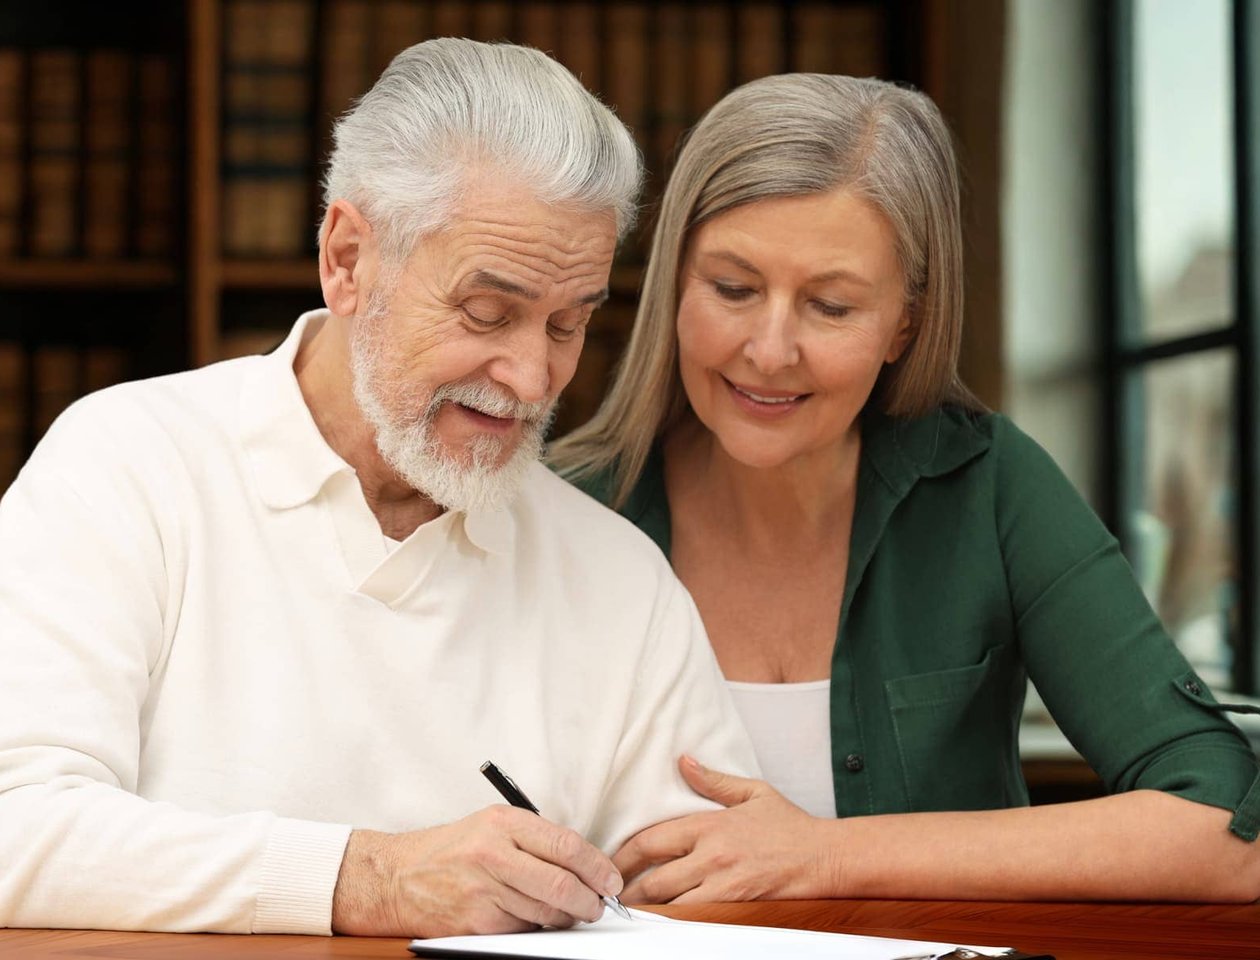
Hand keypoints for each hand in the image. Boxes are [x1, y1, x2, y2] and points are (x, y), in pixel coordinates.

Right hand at [332, 805, 622, 936]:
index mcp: (503, 823)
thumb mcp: (492, 825)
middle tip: (599, 905)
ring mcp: (483, 891)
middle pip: (561, 884)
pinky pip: (522, 930)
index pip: (566, 845)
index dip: (597, 867)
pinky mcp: (475, 923)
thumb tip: (584, 865)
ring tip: (570, 913)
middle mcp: (494, 854)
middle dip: (590, 900)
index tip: (611, 880)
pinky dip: (537, 928)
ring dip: (567, 918)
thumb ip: (535, 840)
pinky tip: (535, 920)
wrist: (396, 877)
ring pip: (546, 912)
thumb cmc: (450, 850)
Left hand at [613, 755, 838, 903]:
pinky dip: (675, 920)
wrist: (825, 858)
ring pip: (671, 903)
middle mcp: (712, 856)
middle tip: (607, 895)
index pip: (652, 841)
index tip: (609, 862)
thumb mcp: (753, 793)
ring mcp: (723, 885)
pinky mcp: (736, 907)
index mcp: (710, 826)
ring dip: (647, 909)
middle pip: (654, 878)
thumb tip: (683, 761)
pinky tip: (661, 923)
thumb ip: (713, 781)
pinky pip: (695, 918)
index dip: (623, 854)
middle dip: (626, 889)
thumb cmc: (790, 826)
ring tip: (627, 913)